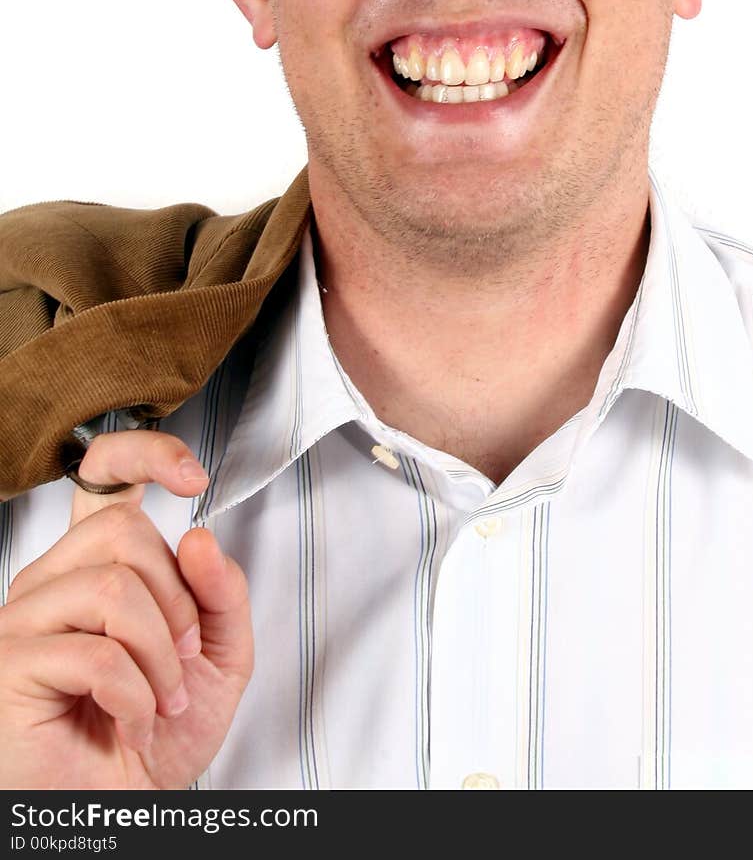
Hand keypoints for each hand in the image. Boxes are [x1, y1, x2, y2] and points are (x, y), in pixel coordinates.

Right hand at [0, 431, 253, 788]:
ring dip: (160, 655)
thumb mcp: (219, 657)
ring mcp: (23, 620)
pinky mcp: (11, 666)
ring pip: (111, 587)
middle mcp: (51, 580)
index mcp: (97, 564)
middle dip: (177, 601)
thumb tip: (201, 536)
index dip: (145, 453)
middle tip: (184, 659)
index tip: (192, 476)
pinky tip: (132, 724)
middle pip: (123, 532)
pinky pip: (97, 654)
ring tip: (162, 698)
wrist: (123, 809)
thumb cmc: (158, 735)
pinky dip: (136, 697)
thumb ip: (221, 593)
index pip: (102, 474)